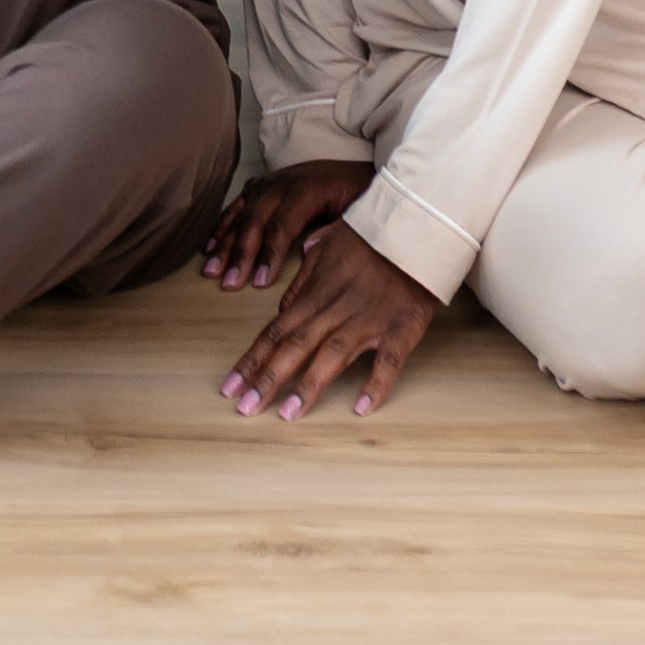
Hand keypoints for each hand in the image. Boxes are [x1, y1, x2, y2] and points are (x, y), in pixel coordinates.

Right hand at [201, 156, 368, 290]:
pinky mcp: (260, 184)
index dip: (269, 255)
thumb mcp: (355, 213)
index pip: (281, 226)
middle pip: (254, 221)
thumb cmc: (355, 195)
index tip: (259, 283)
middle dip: (239, 254)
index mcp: (306, 191)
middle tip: (228, 284)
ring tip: (211, 271)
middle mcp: (281, 184)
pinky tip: (209, 247)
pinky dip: (221, 227)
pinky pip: (236, 206)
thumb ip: (334, 232)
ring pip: (240, 214)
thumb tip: (306, 252)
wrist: (353, 168)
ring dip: (223, 244)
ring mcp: (267, 182)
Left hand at [221, 215, 436, 422]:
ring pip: (332, 356)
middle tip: (243, 408)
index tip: (229, 386)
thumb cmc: (369, 238)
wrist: (415, 229)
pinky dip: (375, 384)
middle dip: (267, 378)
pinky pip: (387, 362)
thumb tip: (281, 309)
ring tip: (286, 414)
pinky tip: (361, 408)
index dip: (252, 360)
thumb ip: (303, 281)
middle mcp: (336, 310)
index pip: (276, 331)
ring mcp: (368, 322)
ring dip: (308, 386)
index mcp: (316, 294)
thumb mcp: (326, 247)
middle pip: (295, 347)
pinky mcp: (400, 331)